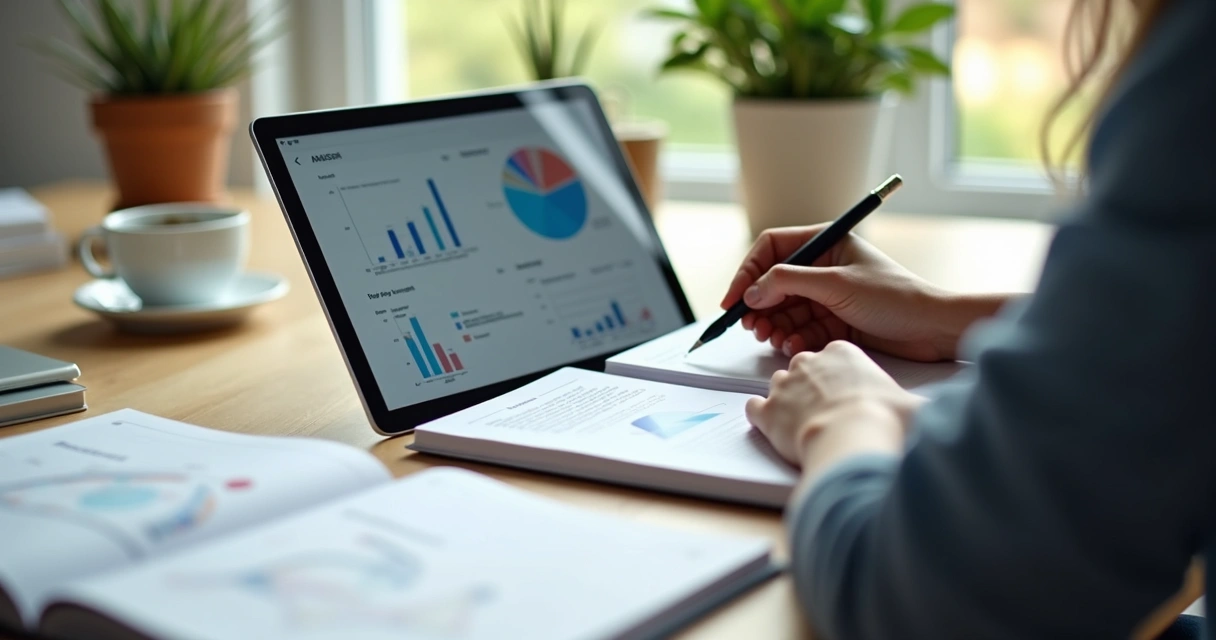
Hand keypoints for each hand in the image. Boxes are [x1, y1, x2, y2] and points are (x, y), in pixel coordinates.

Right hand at [721, 225, 1008, 361]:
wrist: (932, 329)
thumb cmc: (895, 297)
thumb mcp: (836, 284)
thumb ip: (788, 283)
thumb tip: (751, 292)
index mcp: (825, 243)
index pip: (771, 249)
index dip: (748, 272)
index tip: (733, 299)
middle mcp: (823, 267)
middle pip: (773, 283)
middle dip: (760, 306)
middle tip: (752, 326)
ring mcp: (827, 296)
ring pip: (784, 310)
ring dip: (774, 326)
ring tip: (774, 339)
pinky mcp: (833, 322)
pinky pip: (800, 329)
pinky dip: (792, 339)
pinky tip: (794, 347)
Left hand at [745, 341, 920, 467]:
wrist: (854, 438)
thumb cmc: (884, 419)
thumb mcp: (912, 404)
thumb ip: (918, 404)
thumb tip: (940, 412)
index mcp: (842, 352)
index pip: (833, 355)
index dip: (838, 375)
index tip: (845, 391)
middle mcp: (809, 362)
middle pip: (803, 367)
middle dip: (811, 386)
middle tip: (825, 409)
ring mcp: (784, 385)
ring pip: (778, 385)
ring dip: (788, 401)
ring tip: (802, 422)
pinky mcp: (766, 410)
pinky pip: (754, 406)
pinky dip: (762, 417)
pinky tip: (776, 428)